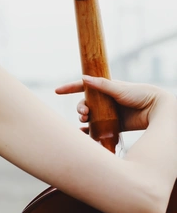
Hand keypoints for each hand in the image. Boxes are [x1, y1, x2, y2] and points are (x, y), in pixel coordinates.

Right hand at [55, 75, 169, 131]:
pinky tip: (83, 134)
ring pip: (89, 117)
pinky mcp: (113, 125)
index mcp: (106, 88)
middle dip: (80, 108)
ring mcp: (108, 113)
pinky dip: (88, 132)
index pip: (84, 86)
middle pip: (85, 104)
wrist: (156, 109)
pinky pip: (96, 129)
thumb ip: (102, 85)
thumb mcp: (119, 89)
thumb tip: (84, 78)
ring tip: (85, 122)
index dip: (70, 88)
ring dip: (83, 119)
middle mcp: (105, 101)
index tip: (57, 91)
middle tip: (83, 114)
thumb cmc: (140, 95)